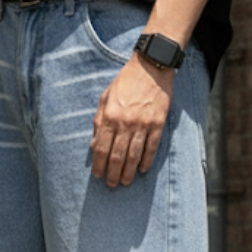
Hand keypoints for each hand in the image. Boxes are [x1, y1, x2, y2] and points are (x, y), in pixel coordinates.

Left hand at [90, 53, 173, 187]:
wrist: (151, 67)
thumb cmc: (125, 82)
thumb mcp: (105, 98)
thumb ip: (99, 121)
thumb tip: (94, 144)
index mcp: (109, 116)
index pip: (101, 147)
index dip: (99, 164)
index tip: (98, 174)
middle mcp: (125, 122)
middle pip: (117, 155)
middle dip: (113, 173)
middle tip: (111, 184)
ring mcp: (143, 124)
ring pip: (134, 155)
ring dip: (128, 172)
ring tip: (125, 182)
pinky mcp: (157, 123)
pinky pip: (151, 147)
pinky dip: (146, 160)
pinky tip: (142, 169)